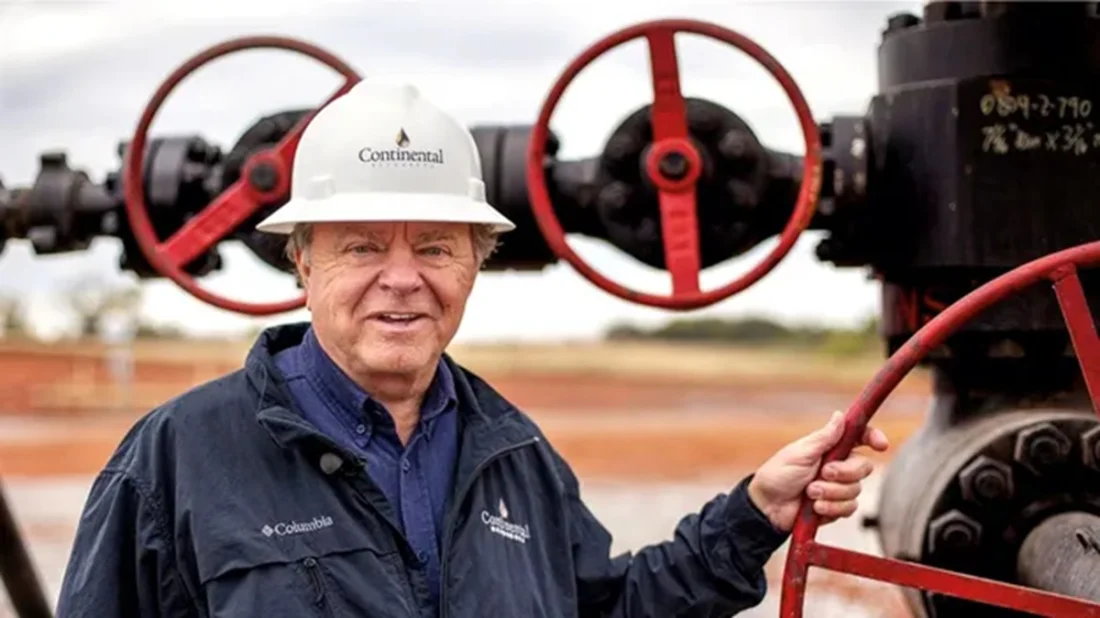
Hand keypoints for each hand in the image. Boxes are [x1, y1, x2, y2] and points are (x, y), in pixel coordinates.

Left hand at [747, 410, 888, 531]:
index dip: (873, 438)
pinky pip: (849, 508)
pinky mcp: (837, 506)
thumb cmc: (778, 474)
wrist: (768, 506)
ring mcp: (838, 487)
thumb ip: (824, 437)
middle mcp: (838, 465)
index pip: (859, 438)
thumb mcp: (800, 452)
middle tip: (823, 473)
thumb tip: (840, 415)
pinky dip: (832, 508)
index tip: (880, 445)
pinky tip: (815, 507)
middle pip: (864, 467)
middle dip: (844, 473)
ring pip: (856, 489)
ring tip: (810, 492)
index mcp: (830, 447)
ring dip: (831, 492)